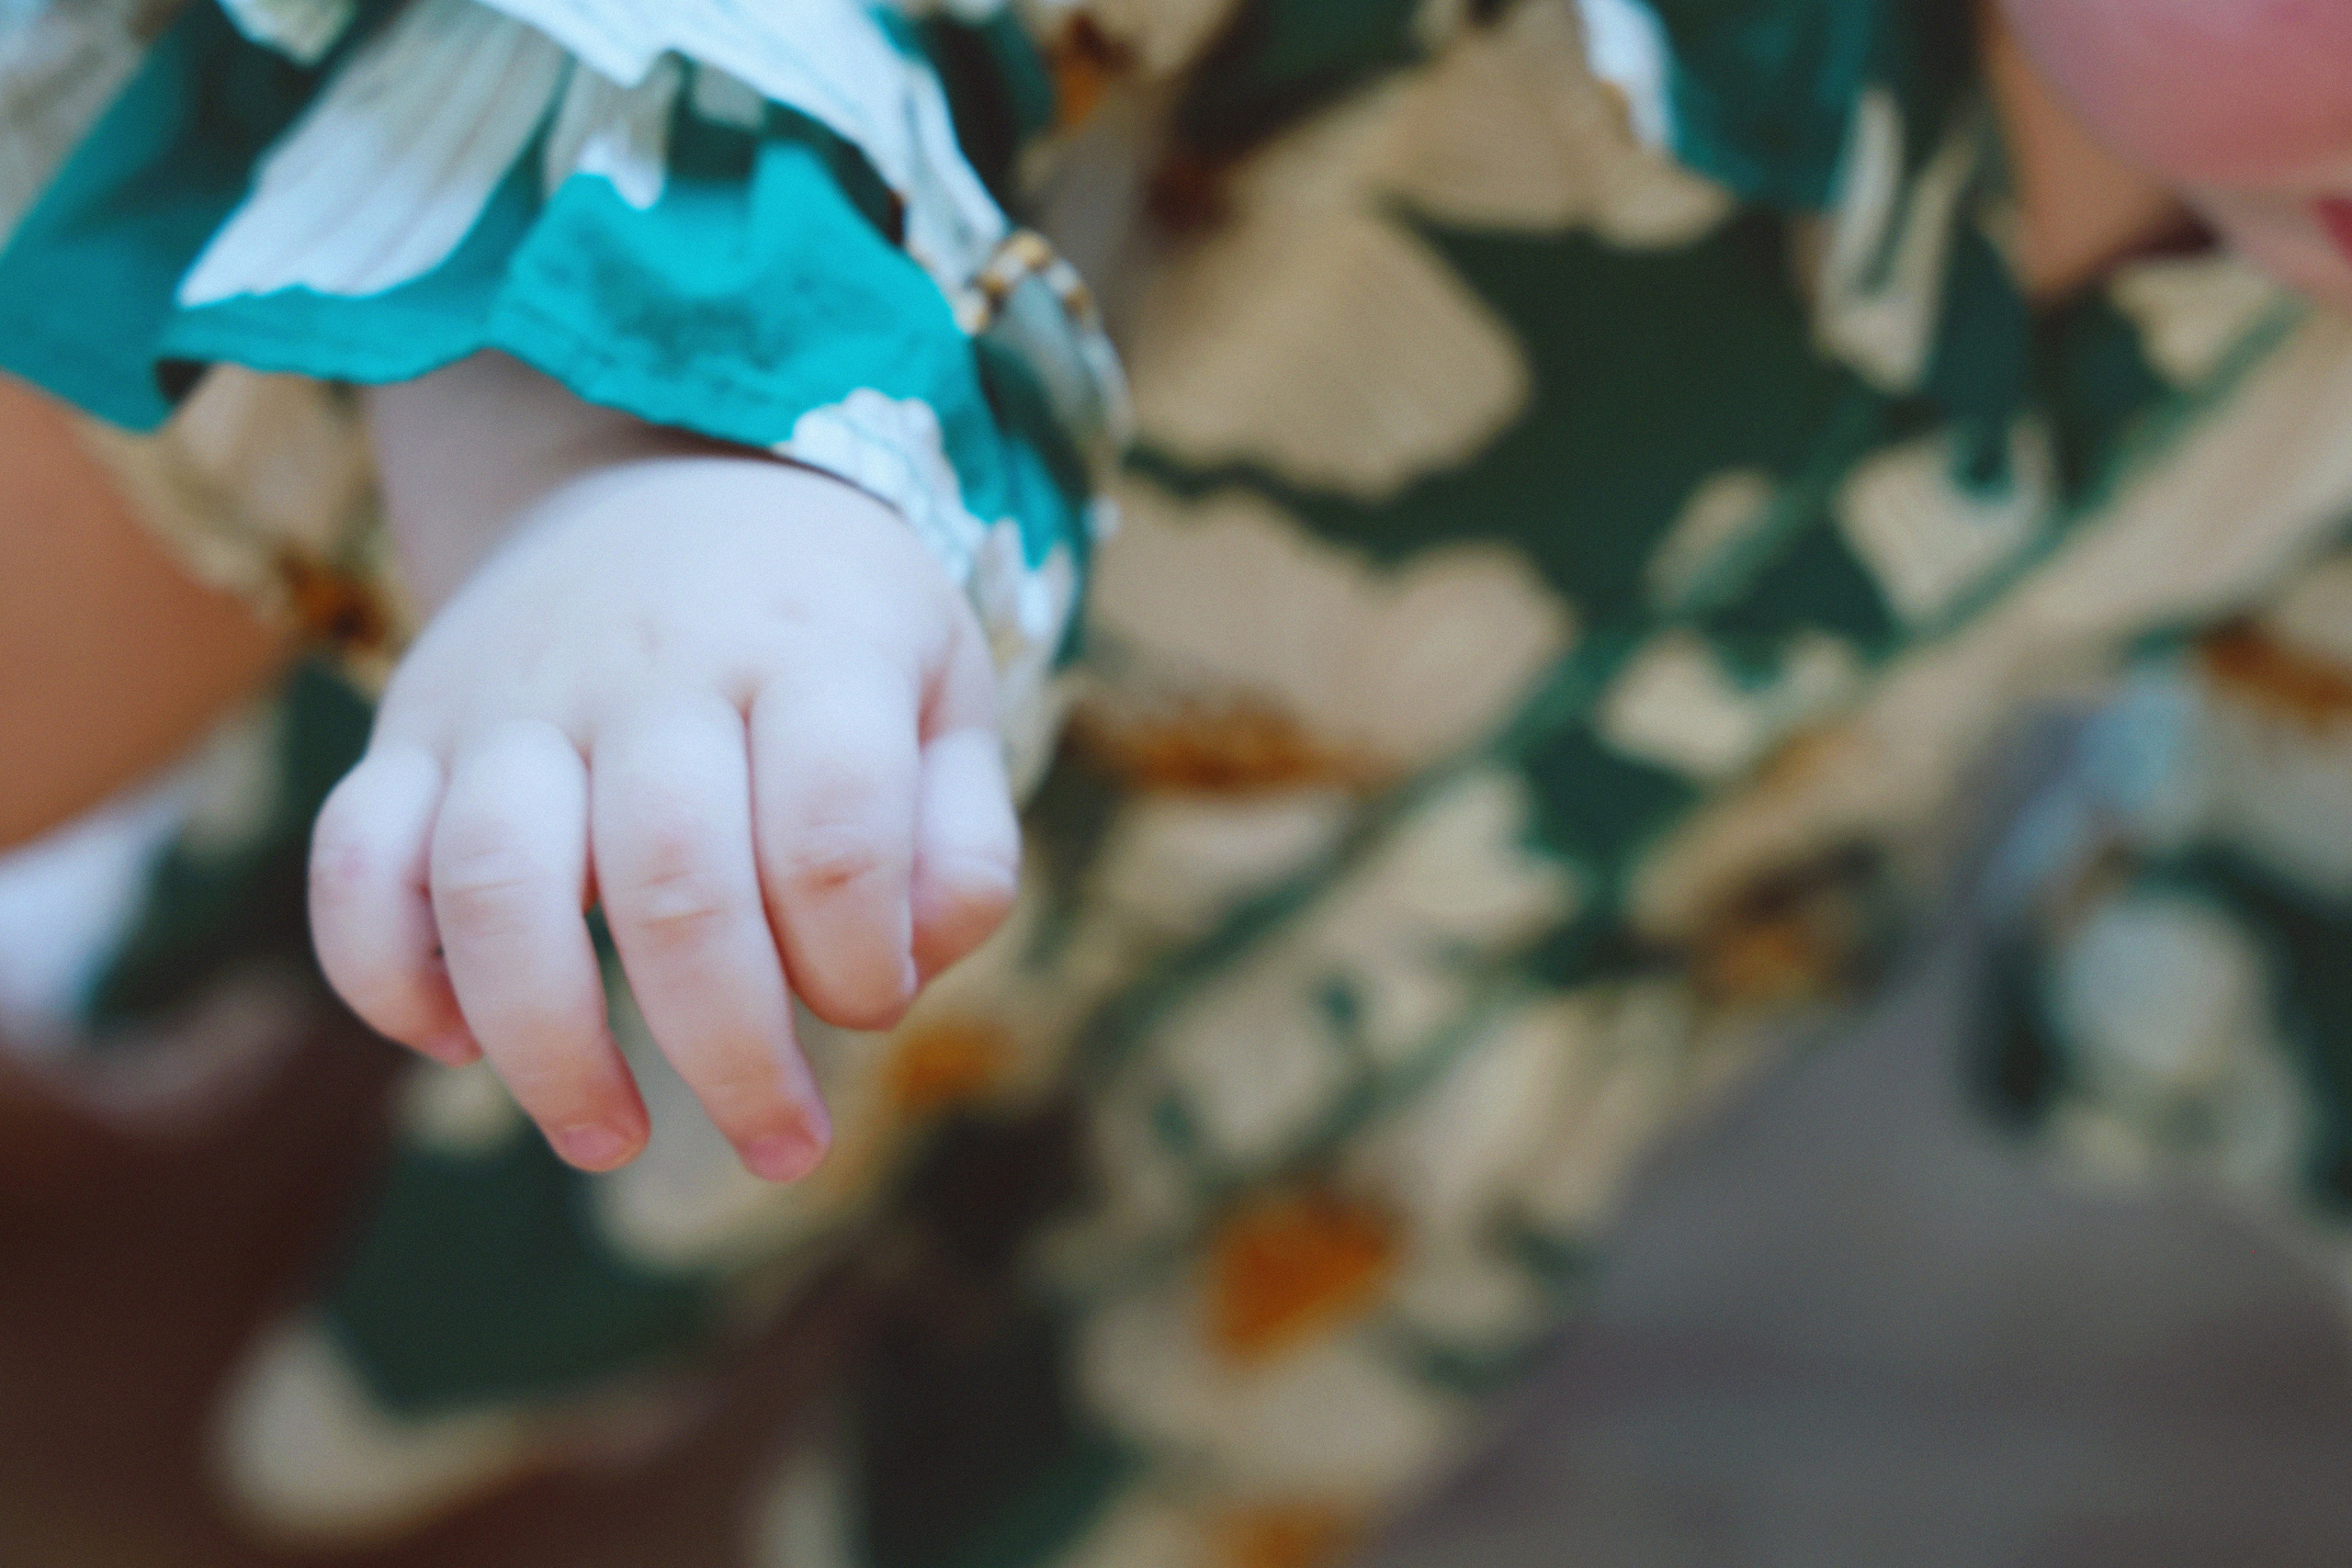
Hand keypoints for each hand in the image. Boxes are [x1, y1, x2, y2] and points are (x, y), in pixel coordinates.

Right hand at [309, 434, 1018, 1182]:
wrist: (667, 470)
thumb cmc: (830, 630)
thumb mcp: (943, 695)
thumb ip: (962, 842)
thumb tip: (902, 976)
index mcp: (810, 649)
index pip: (829, 836)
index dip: (860, 963)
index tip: (872, 1002)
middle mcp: (655, 667)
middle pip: (671, 887)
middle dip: (731, 1054)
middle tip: (781, 1146)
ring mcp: (515, 695)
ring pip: (494, 885)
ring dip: (548, 1049)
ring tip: (611, 1141)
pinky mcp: (410, 726)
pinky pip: (354, 862)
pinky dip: (388, 976)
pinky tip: (458, 1044)